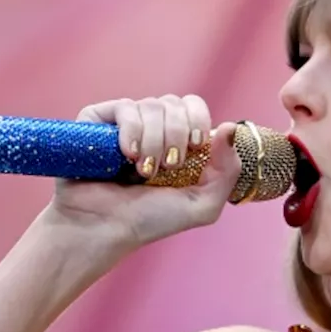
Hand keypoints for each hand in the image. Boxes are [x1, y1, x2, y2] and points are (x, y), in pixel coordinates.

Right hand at [44, 95, 241, 249]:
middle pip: (175, 103)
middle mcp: (152, 127)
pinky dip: (131, 130)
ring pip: (151, 105)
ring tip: (143, 171)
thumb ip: (227, 171)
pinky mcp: (98, 121)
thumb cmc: (149, 220)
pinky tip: (127, 155)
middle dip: (176, 135)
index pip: (194, 106)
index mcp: (178, 141)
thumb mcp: (202, 205)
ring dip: (154, 141)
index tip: (195, 145)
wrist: (104, 228)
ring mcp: (125, 123)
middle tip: (167, 166)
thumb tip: (232, 127)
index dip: (198, 120)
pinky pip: (124, 107)